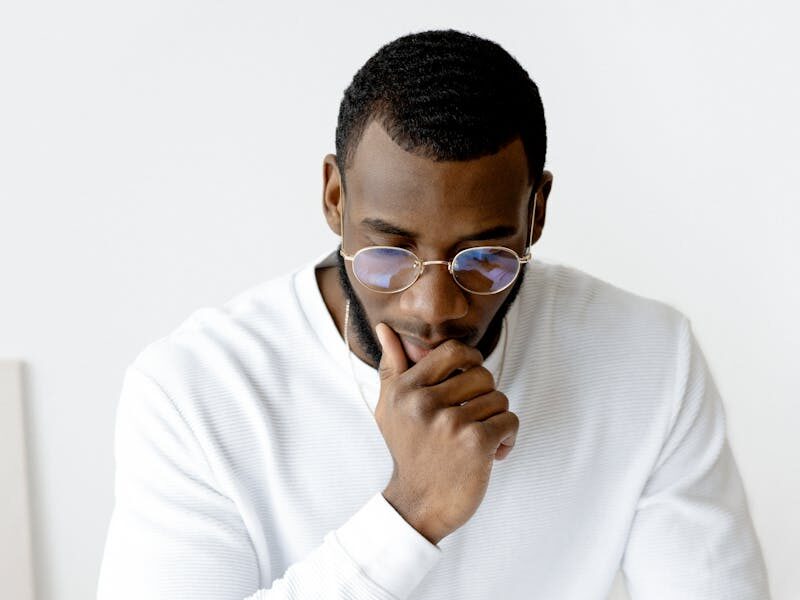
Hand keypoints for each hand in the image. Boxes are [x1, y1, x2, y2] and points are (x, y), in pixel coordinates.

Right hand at [374, 322, 518, 544]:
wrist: (418, 505)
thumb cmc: (407, 450)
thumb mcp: (389, 407)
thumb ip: (392, 366)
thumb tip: (384, 327)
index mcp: (404, 389)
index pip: (454, 351)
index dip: (471, 361)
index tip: (470, 380)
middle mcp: (425, 403)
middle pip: (482, 374)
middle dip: (485, 396)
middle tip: (472, 418)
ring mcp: (450, 423)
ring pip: (499, 398)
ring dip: (496, 419)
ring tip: (478, 438)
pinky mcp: (475, 443)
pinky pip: (510, 420)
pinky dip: (508, 437)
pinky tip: (492, 453)